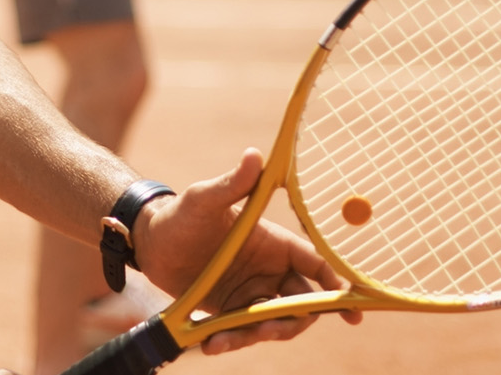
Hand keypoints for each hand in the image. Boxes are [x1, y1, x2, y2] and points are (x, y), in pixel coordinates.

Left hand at [131, 150, 360, 355]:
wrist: (150, 243)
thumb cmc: (180, 214)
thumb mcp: (204, 198)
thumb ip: (232, 184)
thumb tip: (254, 155)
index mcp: (273, 243)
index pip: (315, 265)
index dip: (336, 286)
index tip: (351, 310)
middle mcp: (268, 270)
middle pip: (301, 303)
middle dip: (293, 321)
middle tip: (266, 329)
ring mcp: (251, 293)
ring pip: (273, 323)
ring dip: (258, 336)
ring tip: (225, 340)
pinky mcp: (231, 311)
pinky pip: (242, 333)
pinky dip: (232, 342)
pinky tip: (211, 345)